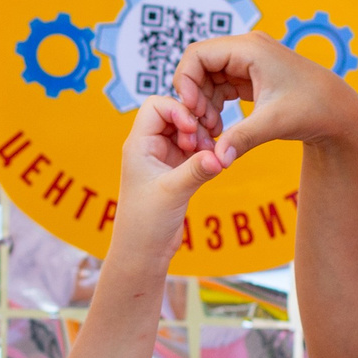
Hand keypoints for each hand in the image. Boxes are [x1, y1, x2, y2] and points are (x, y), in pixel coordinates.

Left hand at [104, 97, 226, 268]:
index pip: (156, 106)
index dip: (178, 111)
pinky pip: (195, 151)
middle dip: (194, 125)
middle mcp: (150, 147)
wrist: (143, 251)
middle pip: (175, 115)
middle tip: (205, 145)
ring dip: (202, 139)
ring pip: (187, 133)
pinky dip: (206, 154)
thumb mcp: (172, 192)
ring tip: (211, 157)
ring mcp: (163, 159)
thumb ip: (196, 170)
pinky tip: (214, 166)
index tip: (192, 130)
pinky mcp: (176, 172)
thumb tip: (219, 155)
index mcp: (139, 144)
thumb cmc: (145, 222)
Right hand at [170, 32, 357, 167]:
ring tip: (212, 131)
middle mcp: (247, 50)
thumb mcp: (274, 123)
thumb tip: (216, 160)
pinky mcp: (252, 76)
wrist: (339, 112)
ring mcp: (249, 62)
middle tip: (200, 125)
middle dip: (194, 95)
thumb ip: (242, 138)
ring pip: (208, 77)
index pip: (198, 54)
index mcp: (250, 49)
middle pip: (200, 65)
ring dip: (204, 103)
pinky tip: (220, 128)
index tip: (192, 111)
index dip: (185, 80)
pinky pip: (221, 86)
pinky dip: (215, 105)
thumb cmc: (313, 109)